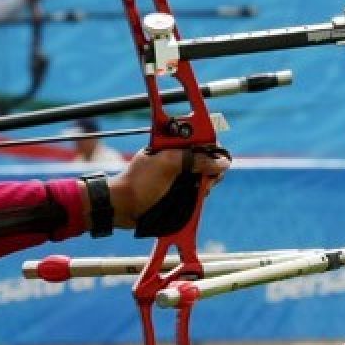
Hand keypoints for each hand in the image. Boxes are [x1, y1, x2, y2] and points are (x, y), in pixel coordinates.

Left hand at [107, 147, 230, 228]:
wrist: (122, 206)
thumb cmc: (139, 183)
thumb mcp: (168, 165)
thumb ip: (195, 159)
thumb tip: (222, 161)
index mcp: (172, 144)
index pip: (201, 138)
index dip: (212, 148)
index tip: (215, 161)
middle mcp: (176, 157)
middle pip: (206, 158)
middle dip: (211, 169)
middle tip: (205, 180)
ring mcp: (177, 174)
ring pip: (204, 176)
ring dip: (206, 184)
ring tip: (199, 191)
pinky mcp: (177, 189)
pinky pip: (196, 189)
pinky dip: (200, 194)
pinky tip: (196, 199)